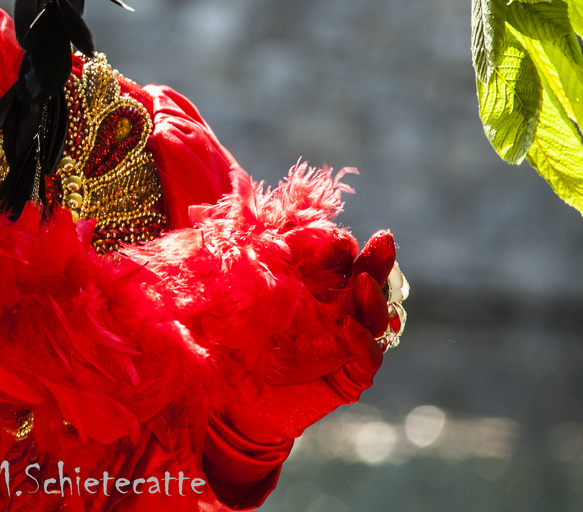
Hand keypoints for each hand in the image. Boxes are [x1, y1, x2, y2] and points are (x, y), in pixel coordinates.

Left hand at [218, 230, 399, 446]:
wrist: (239, 399)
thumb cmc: (237, 339)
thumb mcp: (240, 292)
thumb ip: (247, 259)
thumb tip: (232, 218)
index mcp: (319, 288)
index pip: (340, 261)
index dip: (342, 248)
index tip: (339, 238)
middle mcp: (340, 313)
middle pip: (368, 282)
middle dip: (377, 260)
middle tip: (384, 240)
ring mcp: (348, 344)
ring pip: (375, 318)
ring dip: (373, 298)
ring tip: (363, 281)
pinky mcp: (350, 376)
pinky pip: (368, 358)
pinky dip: (363, 342)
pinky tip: (349, 327)